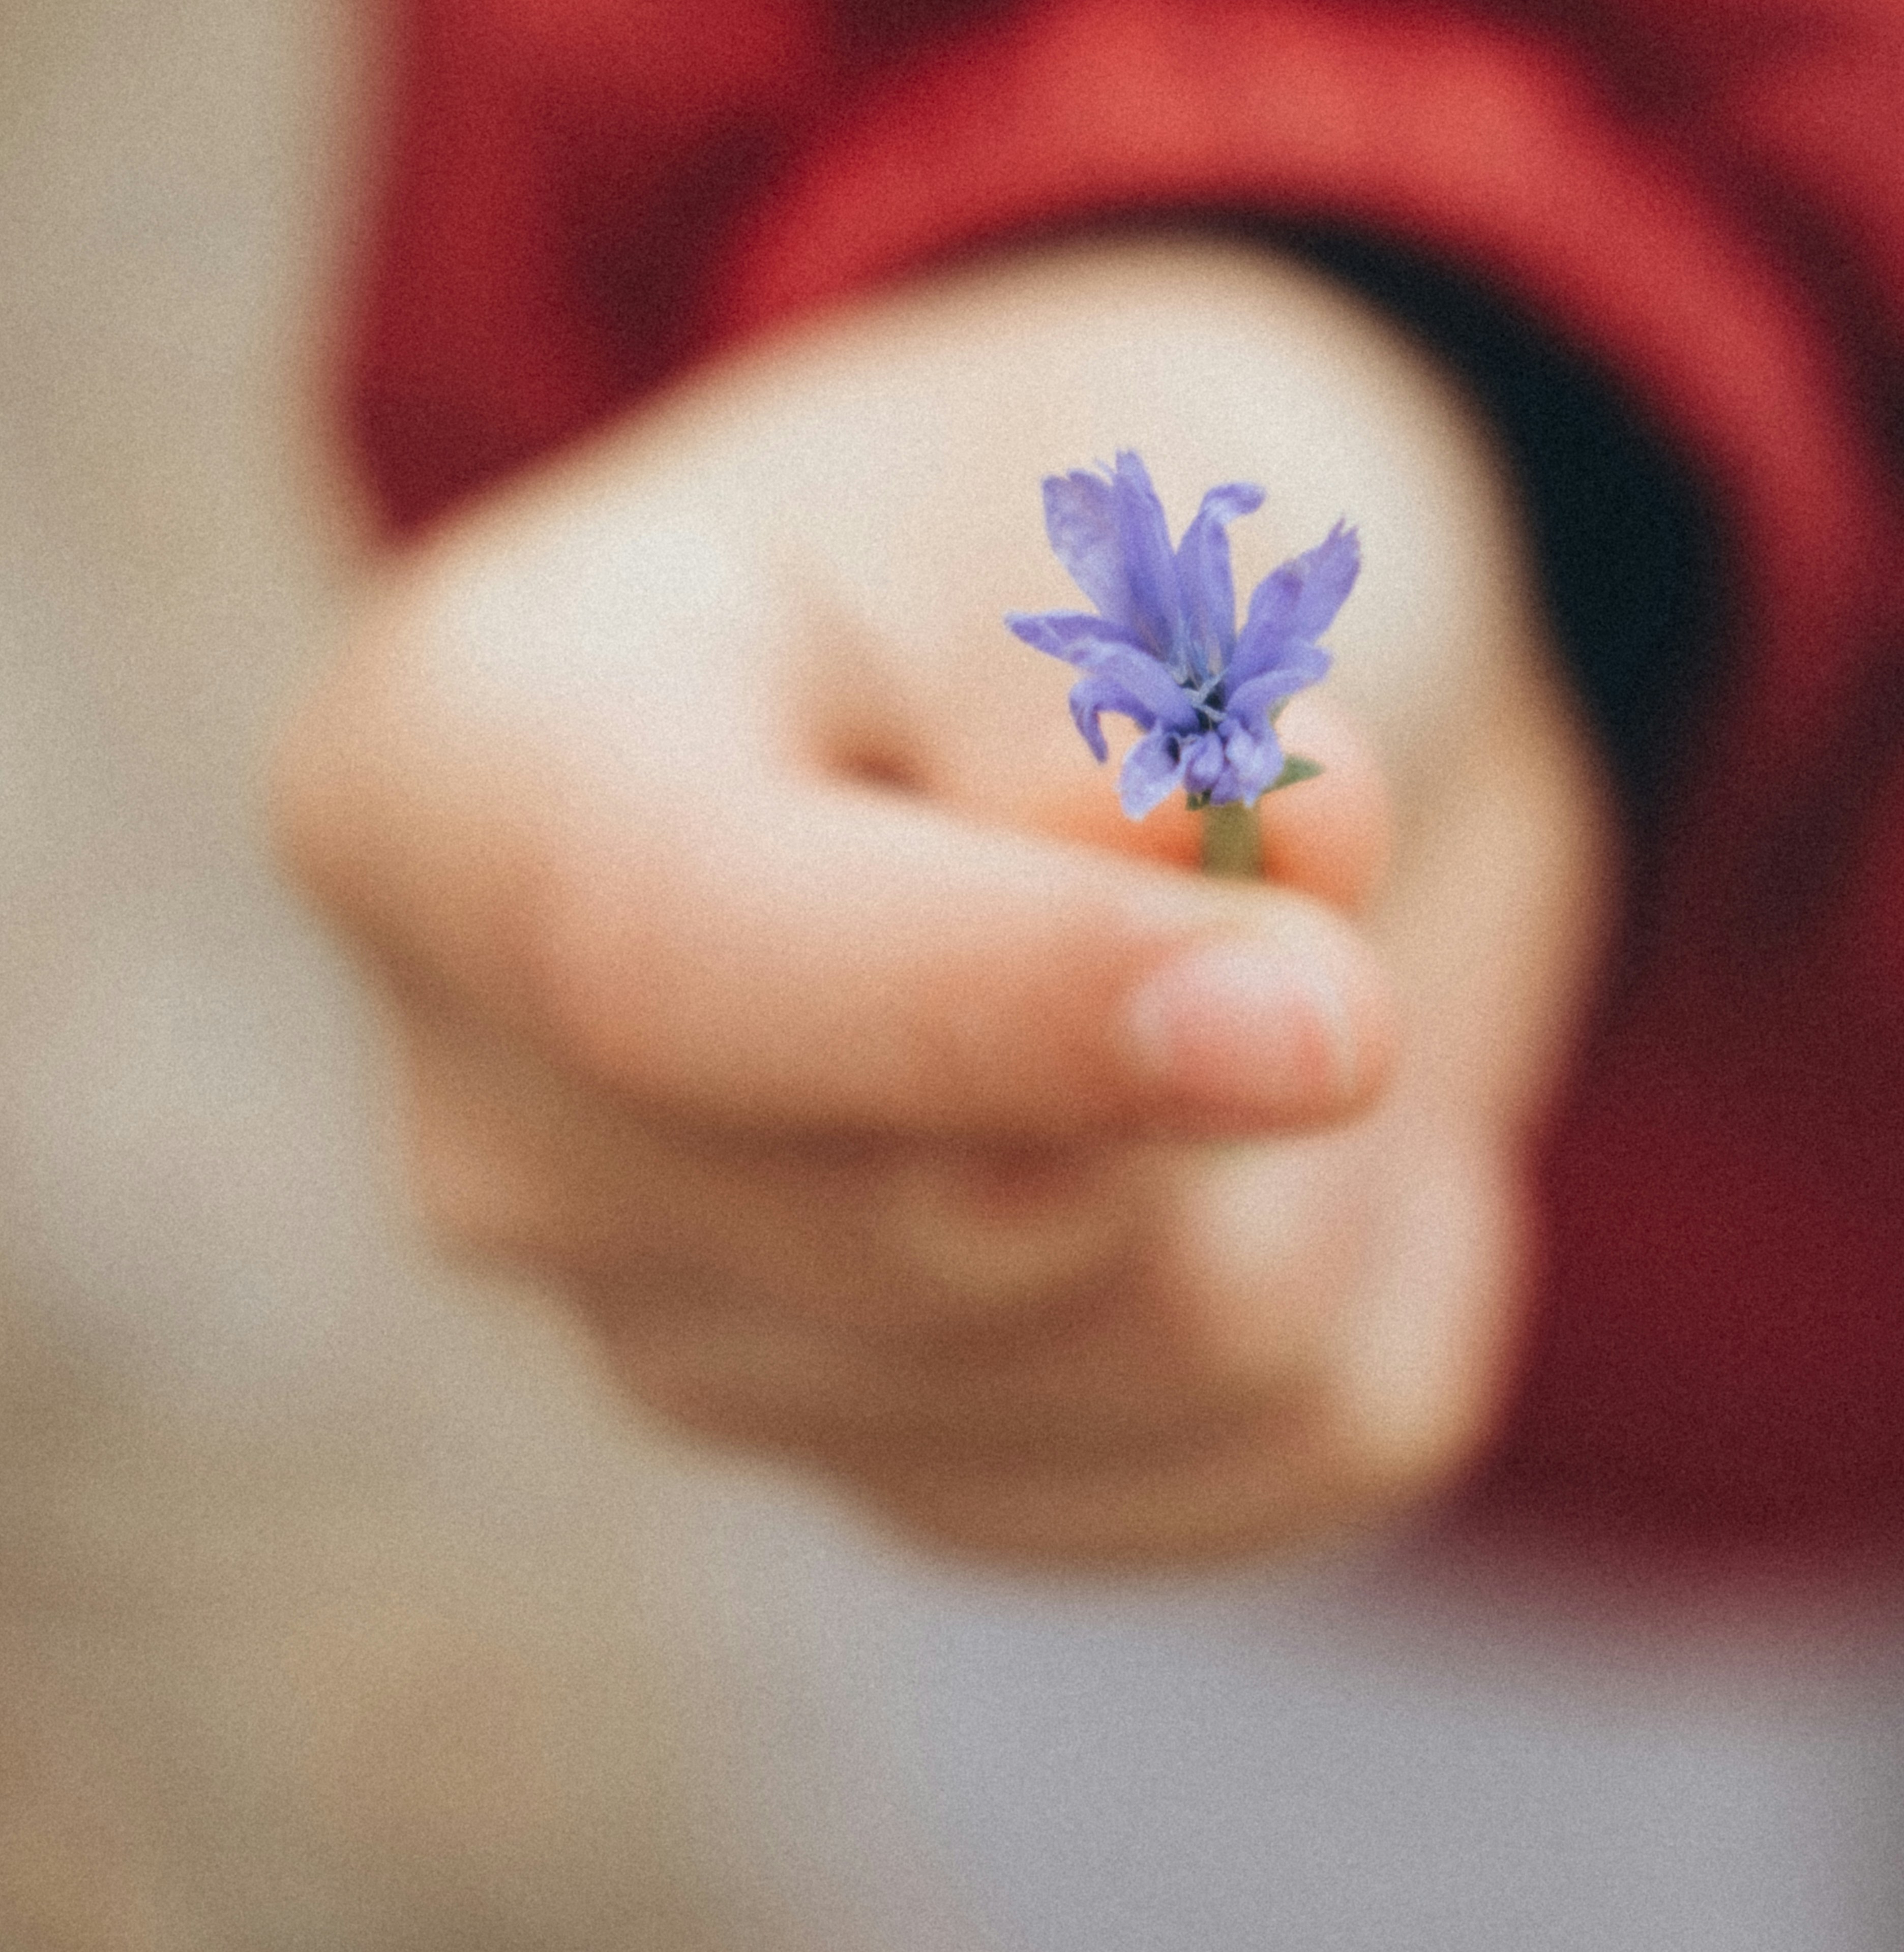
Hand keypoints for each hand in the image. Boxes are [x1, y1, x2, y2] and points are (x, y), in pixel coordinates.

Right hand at [272, 237, 1614, 1563]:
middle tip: (1314, 790)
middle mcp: (501, 1103)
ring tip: (1280, 920)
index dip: (1004, 1005)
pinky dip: (1399, 1261)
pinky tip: (1318, 1108)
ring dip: (1331, 1138)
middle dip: (1222, 1020)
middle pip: (936, 1223)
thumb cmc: (1092, 501)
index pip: (665, 968)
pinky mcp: (902, 1464)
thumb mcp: (1136, 487)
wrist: (1170, 646)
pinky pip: (1273, 1458)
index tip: (1322, 1006)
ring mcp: (675, 1326)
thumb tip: (1222, 952)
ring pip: (1143, 1361)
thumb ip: (1142, 709)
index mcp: (456, 766)